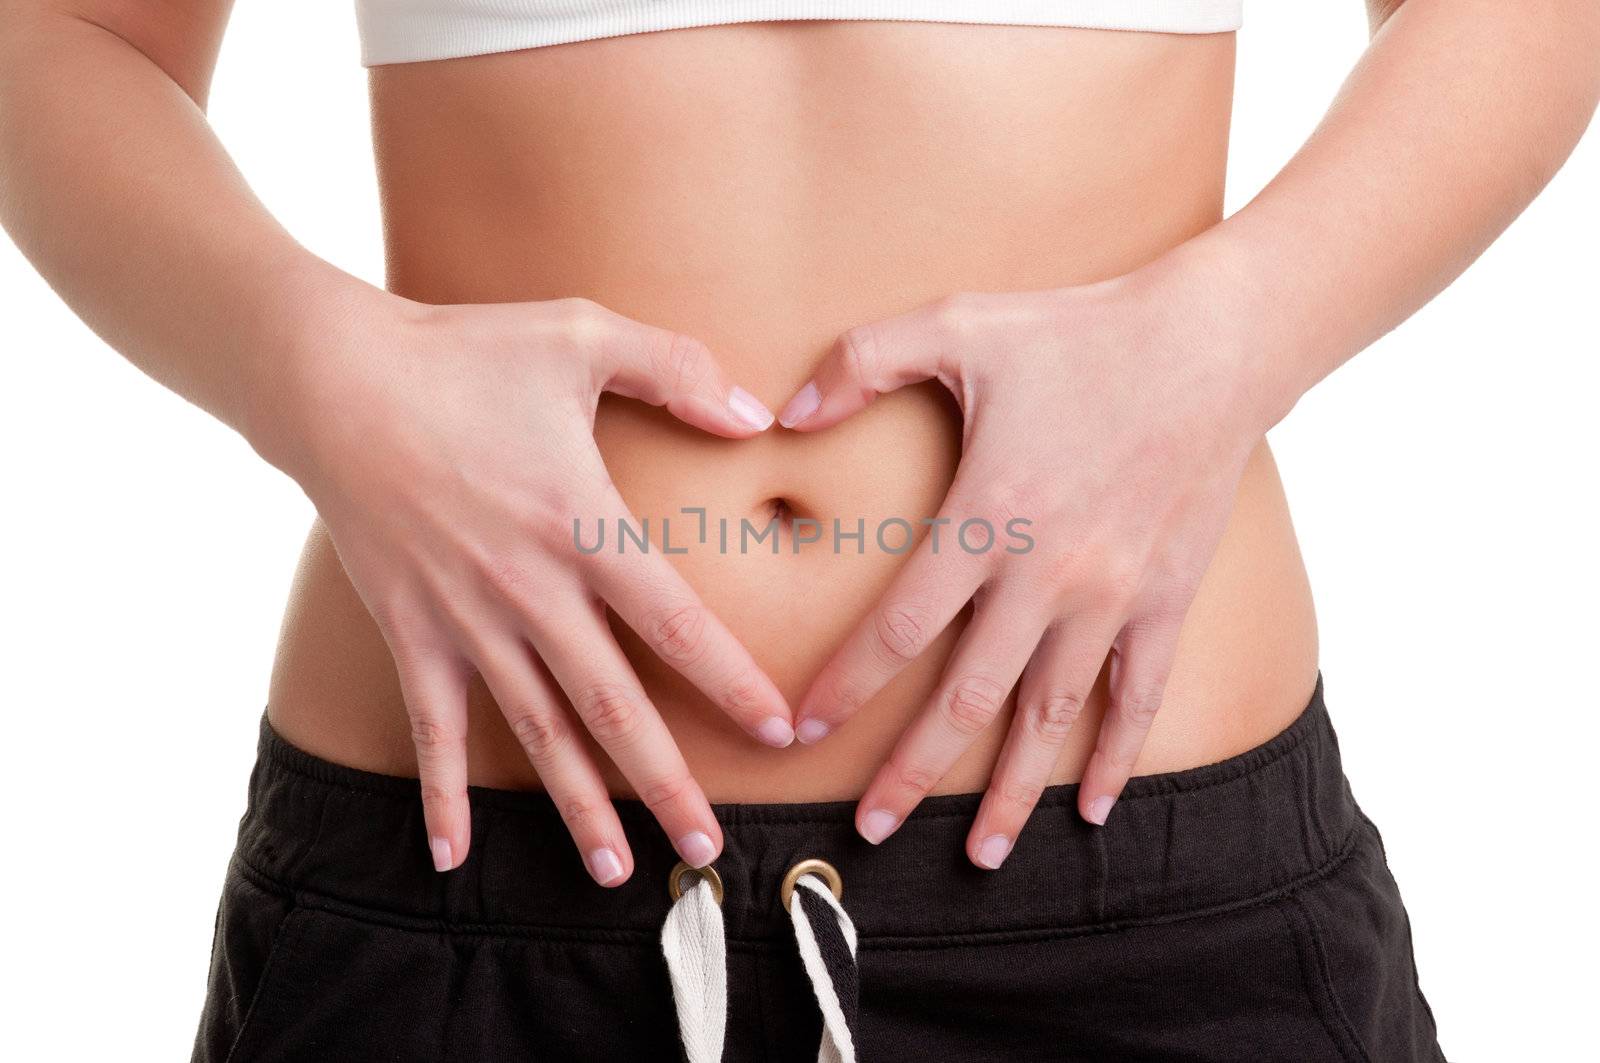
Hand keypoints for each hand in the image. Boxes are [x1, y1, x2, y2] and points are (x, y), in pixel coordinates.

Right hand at [274, 292, 791, 882]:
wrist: (331, 376)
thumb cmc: (463, 350)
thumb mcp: (581, 333)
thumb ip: (676, 368)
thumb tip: (758, 416)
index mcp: (583, 525)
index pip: (677, 624)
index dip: (731, 684)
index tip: (779, 734)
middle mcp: (530, 590)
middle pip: (613, 705)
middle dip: (665, 782)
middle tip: (709, 849)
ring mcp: (465, 619)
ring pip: (534, 732)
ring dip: (577, 806)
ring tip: (617, 872)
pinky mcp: (408, 630)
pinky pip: (429, 727)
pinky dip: (440, 793)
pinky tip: (452, 856)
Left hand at [777, 263, 1272, 867]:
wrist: (1210, 343)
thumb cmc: (1077, 332)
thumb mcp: (958, 323)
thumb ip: (862, 361)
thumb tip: (784, 413)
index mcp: (987, 516)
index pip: (900, 625)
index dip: (848, 683)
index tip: (804, 727)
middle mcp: (1047, 575)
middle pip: (967, 698)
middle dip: (914, 770)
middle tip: (871, 828)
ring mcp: (1113, 596)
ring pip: (1051, 717)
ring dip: (1014, 791)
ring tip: (982, 852)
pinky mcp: (1167, 600)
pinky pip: (1138, 697)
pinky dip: (1116, 757)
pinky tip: (1093, 808)